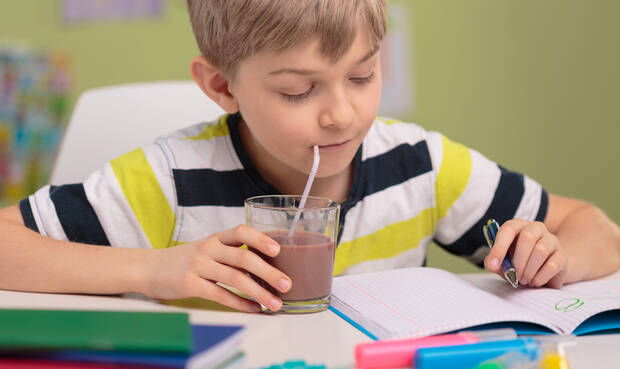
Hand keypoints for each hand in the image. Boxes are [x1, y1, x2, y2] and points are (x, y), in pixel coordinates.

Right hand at [141, 225, 290, 311]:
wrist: (148, 268)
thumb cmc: (185, 260)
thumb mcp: (207, 249)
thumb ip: (230, 252)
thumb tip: (267, 265)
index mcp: (216, 238)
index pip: (241, 231)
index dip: (261, 239)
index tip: (278, 250)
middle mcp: (208, 248)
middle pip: (243, 258)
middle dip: (269, 272)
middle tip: (287, 284)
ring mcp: (198, 266)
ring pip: (235, 278)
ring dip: (259, 293)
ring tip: (275, 303)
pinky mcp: (190, 284)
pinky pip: (220, 295)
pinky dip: (240, 303)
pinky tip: (254, 309)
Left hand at [484, 219, 567, 287]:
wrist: (548, 269)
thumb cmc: (520, 262)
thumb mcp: (503, 262)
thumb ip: (494, 262)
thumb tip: (492, 264)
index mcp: (518, 226)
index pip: (508, 229)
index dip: (499, 247)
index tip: (493, 265)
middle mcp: (536, 228)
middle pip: (527, 237)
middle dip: (518, 261)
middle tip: (514, 276)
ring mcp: (552, 240)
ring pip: (540, 251)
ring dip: (529, 270)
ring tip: (524, 280)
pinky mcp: (562, 255)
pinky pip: (552, 265)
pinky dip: (540, 277)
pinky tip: (535, 282)